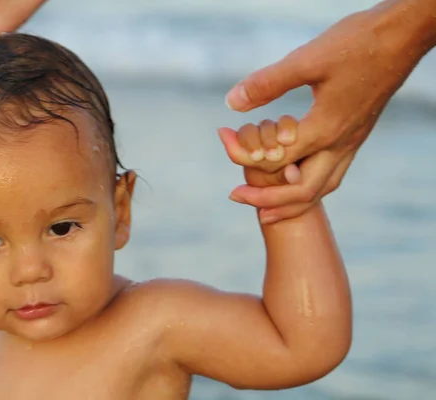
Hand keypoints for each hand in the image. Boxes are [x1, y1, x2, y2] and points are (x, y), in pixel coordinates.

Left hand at [223, 0, 433, 222]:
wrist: (404, 37)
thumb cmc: (358, 43)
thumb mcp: (307, 60)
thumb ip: (268, 83)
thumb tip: (232, 103)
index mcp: (326, 129)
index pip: (277, 161)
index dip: (243, 155)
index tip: (222, 140)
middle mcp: (341, 144)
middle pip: (303, 191)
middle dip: (267, 200)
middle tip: (236, 196)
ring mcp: (353, 142)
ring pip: (323, 187)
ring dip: (291, 201)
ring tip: (265, 207)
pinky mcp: (358, 134)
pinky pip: (333, 173)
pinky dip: (311, 184)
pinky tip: (296, 174)